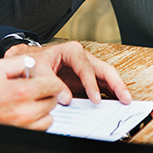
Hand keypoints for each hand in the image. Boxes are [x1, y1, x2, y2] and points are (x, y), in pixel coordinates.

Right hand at [0, 55, 63, 129]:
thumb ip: (20, 61)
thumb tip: (35, 65)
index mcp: (22, 91)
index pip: (54, 85)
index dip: (52, 80)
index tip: (47, 80)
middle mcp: (26, 110)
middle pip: (53, 100)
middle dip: (46, 93)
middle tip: (35, 89)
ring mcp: (25, 125)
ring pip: (50, 115)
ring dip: (44, 107)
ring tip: (31, 101)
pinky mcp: (24, 133)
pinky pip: (42, 127)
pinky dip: (39, 119)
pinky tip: (29, 111)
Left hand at [5, 40, 131, 105]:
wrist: (27, 61)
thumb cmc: (33, 61)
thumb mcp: (39, 69)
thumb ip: (52, 83)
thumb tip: (66, 98)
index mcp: (71, 51)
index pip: (86, 67)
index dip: (92, 84)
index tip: (95, 98)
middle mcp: (82, 57)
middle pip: (104, 69)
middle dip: (116, 83)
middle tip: (125, 97)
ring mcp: (85, 67)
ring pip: (106, 76)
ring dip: (116, 88)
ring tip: (125, 101)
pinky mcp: (84, 78)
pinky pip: (100, 84)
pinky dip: (108, 92)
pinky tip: (115, 101)